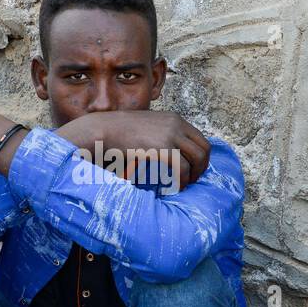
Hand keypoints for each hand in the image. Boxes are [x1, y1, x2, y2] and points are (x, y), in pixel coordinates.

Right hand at [57, 110, 210, 188]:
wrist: (103, 130)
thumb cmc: (120, 133)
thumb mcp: (147, 128)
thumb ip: (162, 136)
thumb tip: (171, 154)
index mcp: (174, 119)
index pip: (201, 139)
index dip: (201, 158)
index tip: (194, 170)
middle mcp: (176, 125)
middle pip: (204, 149)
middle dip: (202, 168)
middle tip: (192, 180)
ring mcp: (170, 135)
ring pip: (197, 159)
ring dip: (194, 175)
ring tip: (184, 185)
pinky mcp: (162, 149)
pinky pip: (182, 168)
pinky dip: (182, 180)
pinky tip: (175, 187)